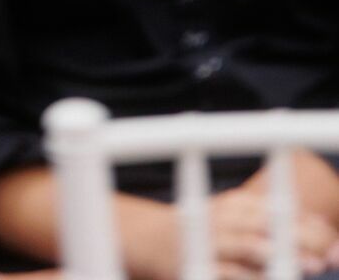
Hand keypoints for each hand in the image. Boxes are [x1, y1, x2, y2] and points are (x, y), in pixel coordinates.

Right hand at [205, 186, 338, 279]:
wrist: (155, 239)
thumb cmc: (206, 234)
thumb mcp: (236, 220)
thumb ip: (271, 225)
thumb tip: (320, 227)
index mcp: (236, 203)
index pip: (277, 208)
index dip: (307, 222)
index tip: (330, 236)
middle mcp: (224, 216)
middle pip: (268, 223)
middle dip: (300, 237)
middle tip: (325, 252)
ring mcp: (211, 239)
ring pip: (250, 245)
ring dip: (282, 256)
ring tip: (310, 266)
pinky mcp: (200, 263)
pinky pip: (230, 271)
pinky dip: (251, 276)